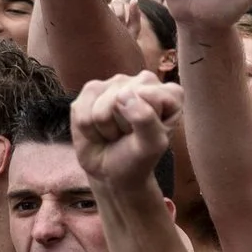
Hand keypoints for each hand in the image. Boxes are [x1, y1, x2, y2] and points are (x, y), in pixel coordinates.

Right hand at [71, 73, 182, 188]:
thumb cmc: (137, 157)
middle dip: (123, 125)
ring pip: (101, 108)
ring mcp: (116, 83)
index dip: (146, 121)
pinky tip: (99, 129)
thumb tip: (123, 94)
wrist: (111, 170)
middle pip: (124, 100)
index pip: (153, 97)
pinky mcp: (91, 90)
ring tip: (115, 133)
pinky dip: (88, 128)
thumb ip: (146, 120)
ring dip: (105, 128)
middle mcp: (144, 81)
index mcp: (170, 93)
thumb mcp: (151, 146)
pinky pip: (81, 109)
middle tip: (129, 134)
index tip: (148, 133)